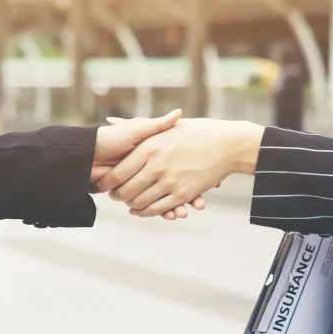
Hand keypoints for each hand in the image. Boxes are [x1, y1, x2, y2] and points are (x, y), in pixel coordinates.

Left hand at [93, 118, 263, 218]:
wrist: (227, 143)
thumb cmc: (196, 132)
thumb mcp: (165, 127)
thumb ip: (136, 126)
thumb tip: (110, 120)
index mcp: (149, 147)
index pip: (119, 172)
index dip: (108, 183)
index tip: (105, 185)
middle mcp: (157, 165)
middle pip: (126, 190)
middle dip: (117, 197)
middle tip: (115, 197)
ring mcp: (170, 180)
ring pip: (141, 202)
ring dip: (131, 206)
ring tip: (128, 204)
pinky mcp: (183, 193)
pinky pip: (158, 209)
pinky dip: (147, 213)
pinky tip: (142, 211)